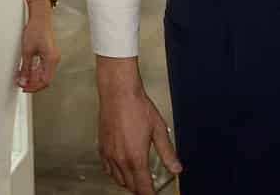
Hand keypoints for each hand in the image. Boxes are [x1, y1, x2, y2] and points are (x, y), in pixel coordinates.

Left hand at [15, 5, 58, 92]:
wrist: (40, 17)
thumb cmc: (36, 30)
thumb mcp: (27, 51)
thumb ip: (25, 68)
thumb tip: (23, 81)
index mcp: (51, 59)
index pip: (45, 81)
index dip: (34, 87)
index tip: (24, 88)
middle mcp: (54, 59)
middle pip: (46, 78)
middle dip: (33, 83)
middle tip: (21, 83)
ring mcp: (53, 56)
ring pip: (44, 73)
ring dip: (33, 77)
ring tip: (21, 77)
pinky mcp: (49, 54)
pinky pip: (44, 67)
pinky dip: (35, 71)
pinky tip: (26, 70)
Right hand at [98, 61, 181, 194]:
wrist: (118, 93)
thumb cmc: (138, 107)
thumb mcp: (159, 130)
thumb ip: (167, 152)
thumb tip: (176, 168)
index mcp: (136, 158)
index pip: (143, 187)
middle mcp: (121, 160)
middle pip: (130, 186)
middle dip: (140, 188)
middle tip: (149, 186)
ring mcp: (109, 155)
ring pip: (118, 179)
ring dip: (129, 182)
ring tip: (138, 178)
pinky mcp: (102, 149)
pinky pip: (108, 170)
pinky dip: (116, 173)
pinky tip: (122, 168)